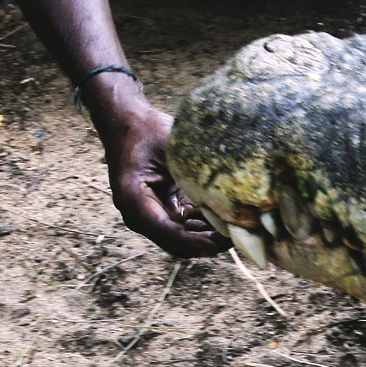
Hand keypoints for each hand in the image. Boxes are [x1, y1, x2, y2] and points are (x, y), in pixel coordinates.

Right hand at [91, 91, 227, 259]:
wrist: (127, 122)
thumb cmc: (146, 130)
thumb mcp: (170, 147)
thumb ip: (192, 172)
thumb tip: (227, 193)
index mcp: (134, 200)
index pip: (166, 232)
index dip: (195, 241)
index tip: (220, 243)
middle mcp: (139, 214)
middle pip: (176, 243)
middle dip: (206, 244)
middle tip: (237, 237)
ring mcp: (151, 214)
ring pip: (182, 238)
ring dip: (207, 237)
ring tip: (236, 229)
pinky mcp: (162, 208)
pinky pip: (184, 226)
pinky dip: (204, 226)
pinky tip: (227, 219)